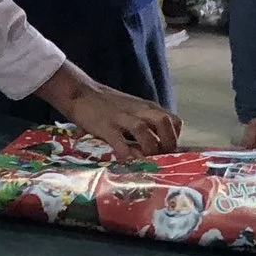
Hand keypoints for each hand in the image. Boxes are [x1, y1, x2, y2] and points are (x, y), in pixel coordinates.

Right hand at [41, 68, 179, 157]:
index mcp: (148, 107)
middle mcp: (140, 111)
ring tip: (146, 161)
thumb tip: (154, 145)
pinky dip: (127, 153)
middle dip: (168, 144)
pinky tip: (128, 162)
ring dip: (149, 149)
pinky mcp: (106, 126)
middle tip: (161, 158)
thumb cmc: (107, 104)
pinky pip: (120, 141)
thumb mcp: (133, 109)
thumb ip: (145, 122)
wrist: (81, 93)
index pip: (175, 121)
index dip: (175, 138)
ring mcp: (122, 118)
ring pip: (145, 131)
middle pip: (165, 123)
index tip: (167, 150)